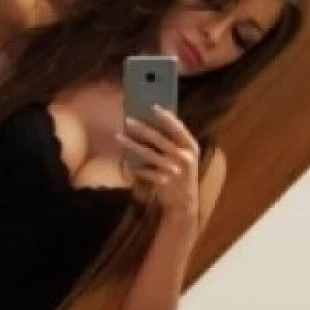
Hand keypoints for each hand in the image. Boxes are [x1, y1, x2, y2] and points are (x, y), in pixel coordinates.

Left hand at [116, 107, 200, 228]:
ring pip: (147, 153)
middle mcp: (183, 157)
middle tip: (127, 120)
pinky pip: (144, 171)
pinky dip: (134, 166)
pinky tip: (125, 161)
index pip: (177, 128)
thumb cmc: (182, 175)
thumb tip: (152, 124)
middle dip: (141, 128)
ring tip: (119, 136)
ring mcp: (173, 169)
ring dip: (131, 144)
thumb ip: (174, 143)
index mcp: (191, 147)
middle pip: (159, 139)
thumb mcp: (185, 157)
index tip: (152, 106)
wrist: (184, 203)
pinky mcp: (163, 181)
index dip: (165, 117)